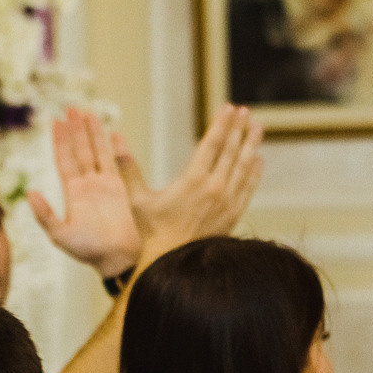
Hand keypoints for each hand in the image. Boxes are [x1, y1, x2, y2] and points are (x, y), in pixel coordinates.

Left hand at [29, 107, 141, 278]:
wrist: (115, 258)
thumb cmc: (87, 250)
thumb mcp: (59, 235)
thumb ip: (44, 214)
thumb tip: (29, 192)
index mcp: (71, 193)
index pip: (63, 161)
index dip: (59, 142)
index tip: (55, 122)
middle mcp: (86, 185)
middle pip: (79, 151)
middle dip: (75, 130)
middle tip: (71, 108)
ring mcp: (103, 185)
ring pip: (96, 152)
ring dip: (92, 132)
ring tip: (87, 112)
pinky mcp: (119, 188)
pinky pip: (114, 162)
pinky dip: (111, 147)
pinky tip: (110, 131)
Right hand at [114, 106, 263, 258]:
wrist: (172, 265)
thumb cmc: (151, 234)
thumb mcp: (137, 201)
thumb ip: (128, 170)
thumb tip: (114, 142)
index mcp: (192, 180)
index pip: (212, 143)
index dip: (221, 123)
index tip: (228, 107)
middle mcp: (214, 189)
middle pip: (231, 151)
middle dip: (239, 128)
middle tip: (245, 111)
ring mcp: (227, 203)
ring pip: (244, 167)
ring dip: (251, 144)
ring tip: (257, 126)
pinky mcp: (233, 216)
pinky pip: (248, 188)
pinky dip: (254, 172)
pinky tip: (258, 160)